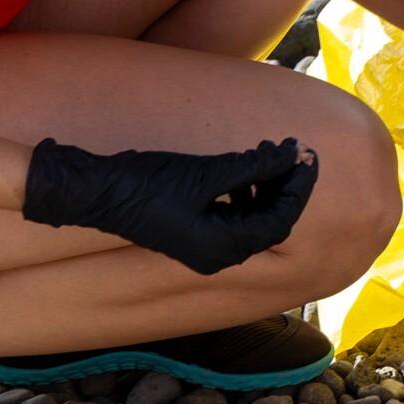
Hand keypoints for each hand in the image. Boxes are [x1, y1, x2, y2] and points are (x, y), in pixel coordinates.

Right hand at [22, 137, 318, 274]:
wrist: (96, 191)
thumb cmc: (146, 184)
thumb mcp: (205, 173)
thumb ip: (251, 167)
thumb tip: (292, 156)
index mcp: (222, 248)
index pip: (279, 222)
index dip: (297, 187)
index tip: (307, 156)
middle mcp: (216, 255)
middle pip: (269, 222)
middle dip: (284, 184)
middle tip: (293, 149)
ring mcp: (203, 245)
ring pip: (252, 217)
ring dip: (265, 184)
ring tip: (267, 151)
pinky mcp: (193, 230)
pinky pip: (233, 214)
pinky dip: (244, 189)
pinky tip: (243, 165)